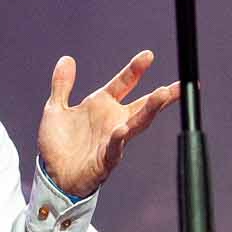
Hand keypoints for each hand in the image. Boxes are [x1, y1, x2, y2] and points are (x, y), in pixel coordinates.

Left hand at [36, 51, 179, 196]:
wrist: (53, 177)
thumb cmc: (58, 146)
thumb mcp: (55, 109)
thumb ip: (62, 85)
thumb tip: (66, 59)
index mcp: (102, 106)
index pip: (124, 83)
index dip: (135, 70)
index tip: (148, 55)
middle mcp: (112, 121)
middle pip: (143, 105)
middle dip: (161, 96)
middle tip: (179, 85)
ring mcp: (112, 140)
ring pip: (137, 123)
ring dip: (150, 110)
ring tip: (163, 96)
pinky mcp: (105, 159)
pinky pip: (114, 148)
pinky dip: (118, 139)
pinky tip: (122, 129)